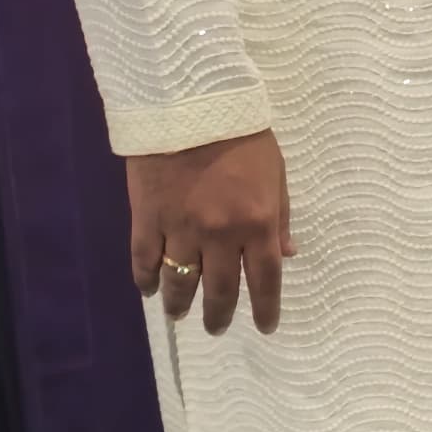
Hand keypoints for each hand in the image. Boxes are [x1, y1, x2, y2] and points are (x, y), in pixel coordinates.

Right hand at [126, 131, 294, 336]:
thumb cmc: (241, 135)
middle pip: (221, 291)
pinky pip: (144, 260)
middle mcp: (221, 235)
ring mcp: (181, 229)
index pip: (265, 280)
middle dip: (219, 316)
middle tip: (216, 328)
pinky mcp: (147, 218)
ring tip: (180, 314)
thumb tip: (286, 255)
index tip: (265, 327)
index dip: (266, 309)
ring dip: (180, 304)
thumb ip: (281, 217)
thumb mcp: (276, 174)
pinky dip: (146, 280)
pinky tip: (149, 290)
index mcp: (258, 223)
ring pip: (180, 282)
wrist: (188, 103)